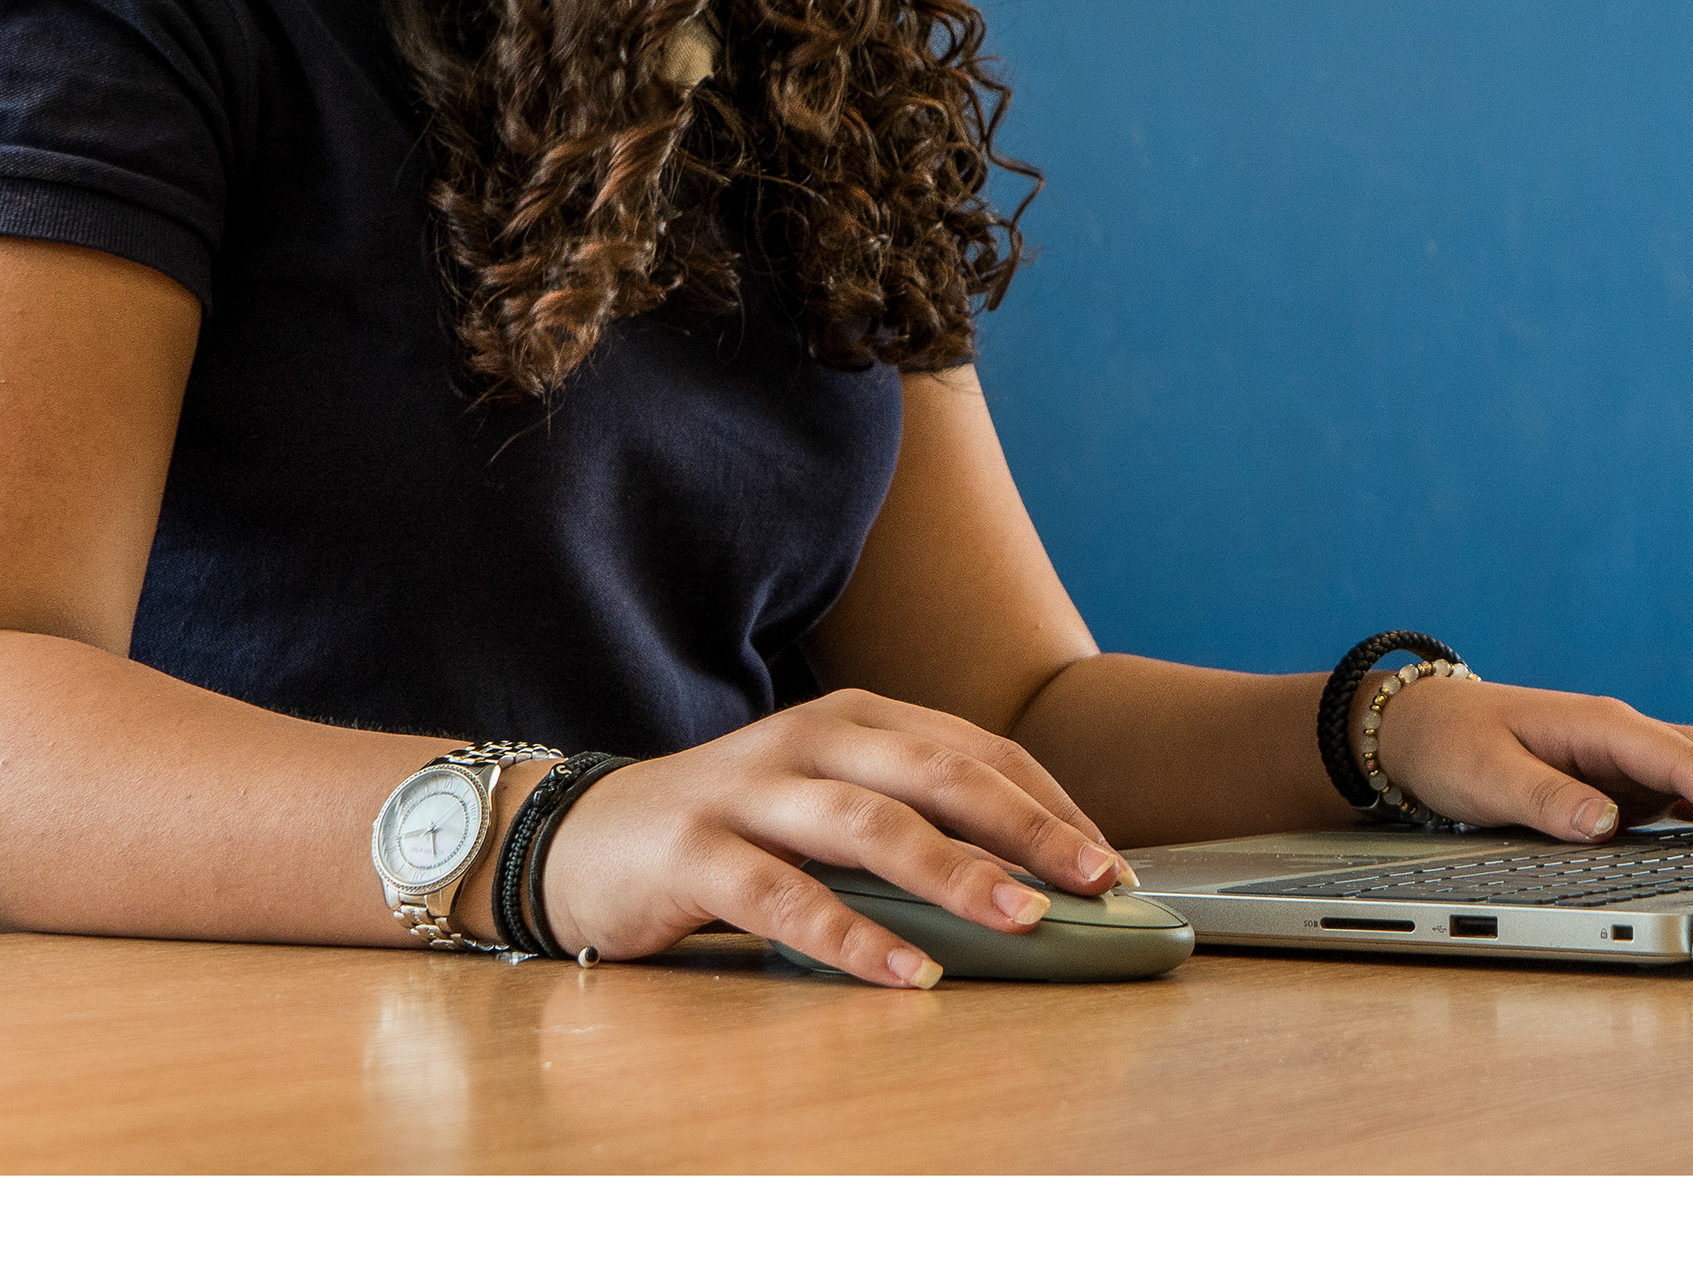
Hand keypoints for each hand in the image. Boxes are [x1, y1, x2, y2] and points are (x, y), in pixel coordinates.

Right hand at [534, 688, 1129, 987]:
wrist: (582, 837)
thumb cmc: (730, 830)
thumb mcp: (828, 805)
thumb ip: (911, 823)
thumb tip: (1033, 884)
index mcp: (856, 719)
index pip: (976, 752)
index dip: (1050, 804)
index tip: (1111, 863)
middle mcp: (810, 738)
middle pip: (938, 773)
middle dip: (1027, 827)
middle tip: (1096, 879)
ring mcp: (750, 790)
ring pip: (871, 826)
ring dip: (954, 874)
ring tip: (1020, 920)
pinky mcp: (695, 851)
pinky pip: (785, 895)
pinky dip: (852, 936)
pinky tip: (905, 973)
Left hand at [1369, 673, 1692, 842]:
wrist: (1422, 728)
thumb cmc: (1453, 743)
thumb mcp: (1488, 776)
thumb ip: (1545, 800)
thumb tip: (1602, 824)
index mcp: (1600, 725)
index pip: (1676, 756)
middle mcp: (1625, 738)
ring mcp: (1629, 762)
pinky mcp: (1625, 786)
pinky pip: (1685, 796)